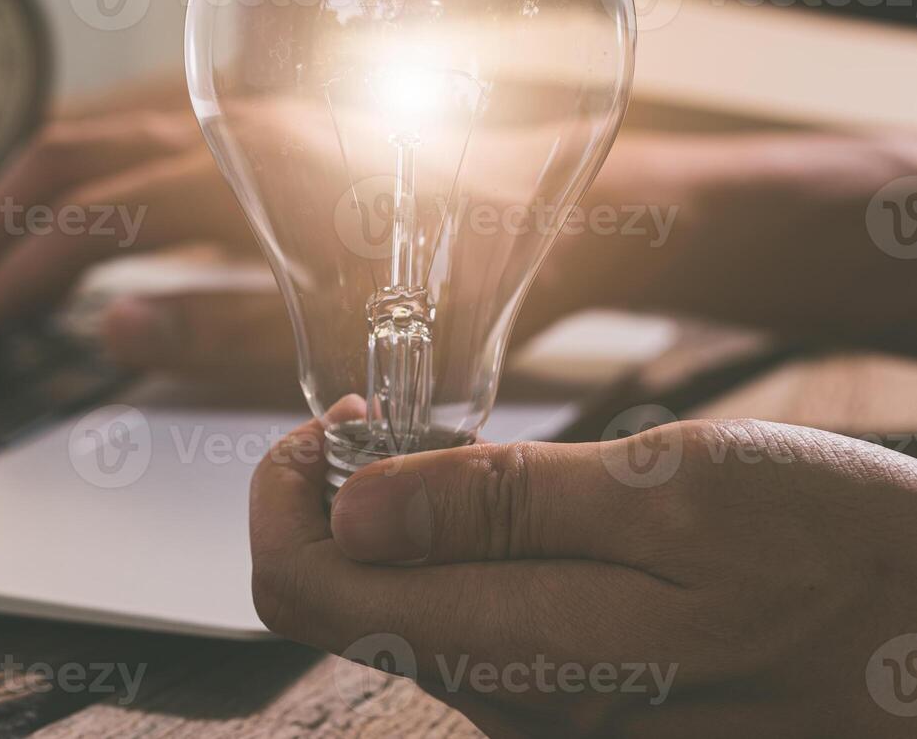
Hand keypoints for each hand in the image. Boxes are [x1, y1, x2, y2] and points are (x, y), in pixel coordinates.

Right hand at [0, 76, 653, 380]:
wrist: (586, 195)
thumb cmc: (493, 267)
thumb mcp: (365, 334)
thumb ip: (229, 333)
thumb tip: (107, 327)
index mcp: (248, 171)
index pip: (81, 222)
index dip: (3, 289)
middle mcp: (234, 118)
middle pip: (60, 155)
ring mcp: (247, 106)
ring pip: (89, 126)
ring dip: (18, 193)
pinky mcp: (264, 114)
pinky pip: (135, 119)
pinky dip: (74, 166)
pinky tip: (72, 206)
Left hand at [251, 406, 916, 736]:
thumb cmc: (842, 558)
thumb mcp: (674, 492)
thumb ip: (501, 509)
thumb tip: (351, 506)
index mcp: (517, 651)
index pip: (301, 588)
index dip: (286, 490)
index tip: (339, 420)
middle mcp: (514, 711)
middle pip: (349, 606)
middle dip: (353, 500)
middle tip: (421, 424)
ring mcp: (550, 722)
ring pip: (412, 617)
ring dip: (419, 530)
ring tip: (500, 469)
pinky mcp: (588, 714)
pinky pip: (483, 635)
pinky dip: (478, 565)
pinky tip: (550, 524)